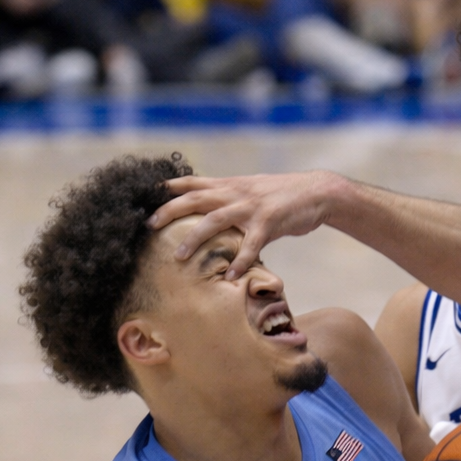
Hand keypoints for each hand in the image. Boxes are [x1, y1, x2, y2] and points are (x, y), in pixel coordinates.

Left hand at [148, 171, 341, 278]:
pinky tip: (232, 277)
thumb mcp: (251, 190)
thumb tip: (208, 210)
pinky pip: (251, 245)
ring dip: (195, 239)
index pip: (191, 182)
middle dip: (169, 211)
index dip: (167, 188)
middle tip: (149, 227)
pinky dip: (241, 261)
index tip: (143, 197)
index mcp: (229, 185)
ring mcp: (252, 207)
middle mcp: (236, 193)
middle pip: (194, 199)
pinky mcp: (270, 222)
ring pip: (215, 221)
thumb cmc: (282, 195)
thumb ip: (229, 198)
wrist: (317, 192)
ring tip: (179, 257)